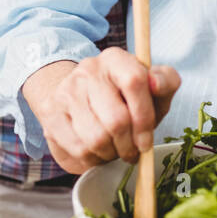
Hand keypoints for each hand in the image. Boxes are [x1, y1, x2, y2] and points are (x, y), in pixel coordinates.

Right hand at [28, 48, 180, 174]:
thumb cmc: (124, 99)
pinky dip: (93, 158)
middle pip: (116, 120)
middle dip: (129, 145)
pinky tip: (97, 151)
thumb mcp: (152, 90)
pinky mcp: (51, 113)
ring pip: (96, 139)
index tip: (146, 140)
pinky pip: (78, 149)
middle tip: (131, 151)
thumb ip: (166, 82)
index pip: (134, 81)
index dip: (144, 118)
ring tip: (114, 149)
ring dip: (111, 153)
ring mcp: (66, 91)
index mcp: (116, 59)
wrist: (79, 98)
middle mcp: (88, 70)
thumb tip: (156, 83)